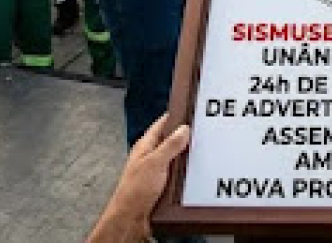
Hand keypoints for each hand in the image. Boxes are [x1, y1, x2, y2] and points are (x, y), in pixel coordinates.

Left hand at [94, 114, 190, 242]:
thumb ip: (170, 145)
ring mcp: (156, 172)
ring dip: (186, 159)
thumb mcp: (155, 163)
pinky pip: (178, 175)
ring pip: (176, 159)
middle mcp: (150, 157)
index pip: (162, 124)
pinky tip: (194, 174)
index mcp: (145, 146)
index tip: (191, 110)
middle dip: (185, 139)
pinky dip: (186, 174)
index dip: (175, 116)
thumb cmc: (134, 192)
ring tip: (201, 154)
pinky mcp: (162, 186)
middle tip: (202, 133)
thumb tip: (183, 128)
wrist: (129, 221)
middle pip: (171, 141)